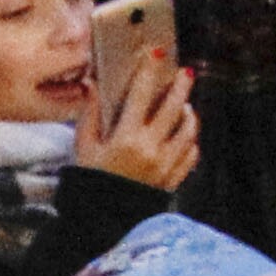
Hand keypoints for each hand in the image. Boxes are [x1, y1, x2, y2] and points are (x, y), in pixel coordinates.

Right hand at [80, 49, 203, 195]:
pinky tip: (183, 136)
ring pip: (188, 130)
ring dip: (188, 114)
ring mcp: (165, 165)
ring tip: (185, 106)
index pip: (141, 94)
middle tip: (185, 72)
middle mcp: (150, 149)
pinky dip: (190, 142)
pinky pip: (191, 155)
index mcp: (125, 138)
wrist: (101, 222)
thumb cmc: (91, 182)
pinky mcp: (172, 179)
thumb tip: (92, 86)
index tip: (156, 53)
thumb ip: (89, 115)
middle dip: (181, 85)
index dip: (149, 70)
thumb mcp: (84, 149)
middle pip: (173, 108)